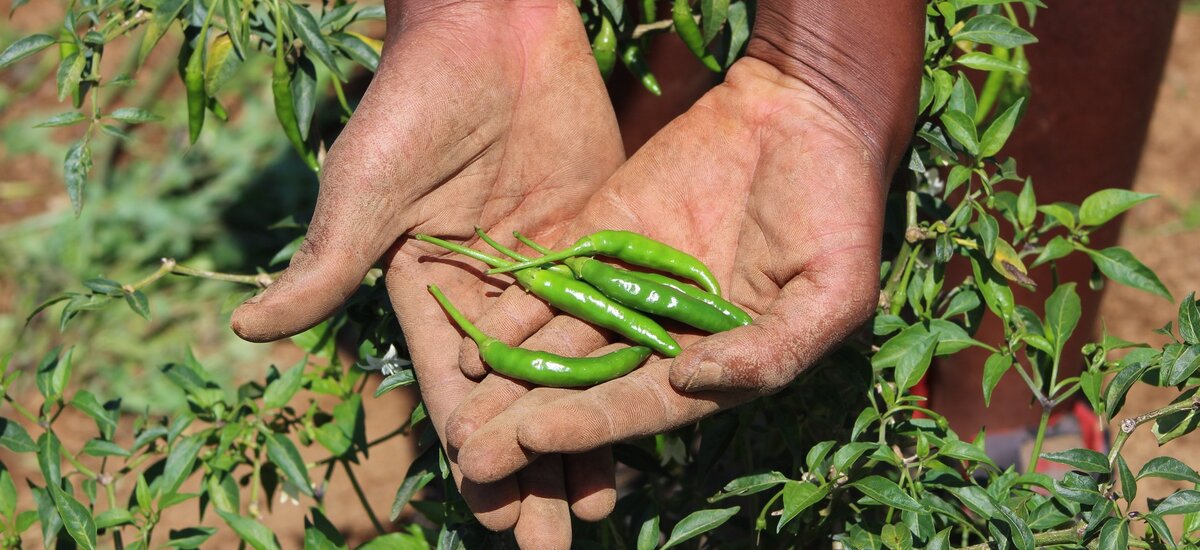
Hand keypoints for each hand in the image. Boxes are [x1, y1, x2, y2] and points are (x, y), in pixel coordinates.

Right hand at [229, 1, 622, 543]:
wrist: (489, 32)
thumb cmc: (413, 107)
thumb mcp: (367, 190)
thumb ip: (327, 265)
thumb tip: (246, 331)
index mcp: (429, 301)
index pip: (455, 396)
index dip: (477, 457)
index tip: (496, 519)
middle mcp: (489, 301)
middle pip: (516, 401)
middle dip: (533, 471)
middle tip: (556, 541)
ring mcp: (546, 276)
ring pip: (570, 370)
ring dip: (587, 434)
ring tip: (609, 499)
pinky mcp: (595, 242)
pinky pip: (614, 314)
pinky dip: (630, 363)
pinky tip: (656, 410)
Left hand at [449, 52, 916, 481]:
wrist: (804, 114)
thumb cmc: (838, 209)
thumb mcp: (832, 293)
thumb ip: (771, 351)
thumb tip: (689, 384)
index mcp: (714, 362)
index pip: (641, 405)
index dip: (589, 424)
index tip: (533, 438)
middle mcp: (661, 334)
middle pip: (584, 387)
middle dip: (527, 422)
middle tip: (469, 455)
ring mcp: (627, 284)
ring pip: (557, 338)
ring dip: (506, 375)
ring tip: (454, 411)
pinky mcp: (602, 235)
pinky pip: (552, 275)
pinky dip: (514, 304)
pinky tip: (469, 332)